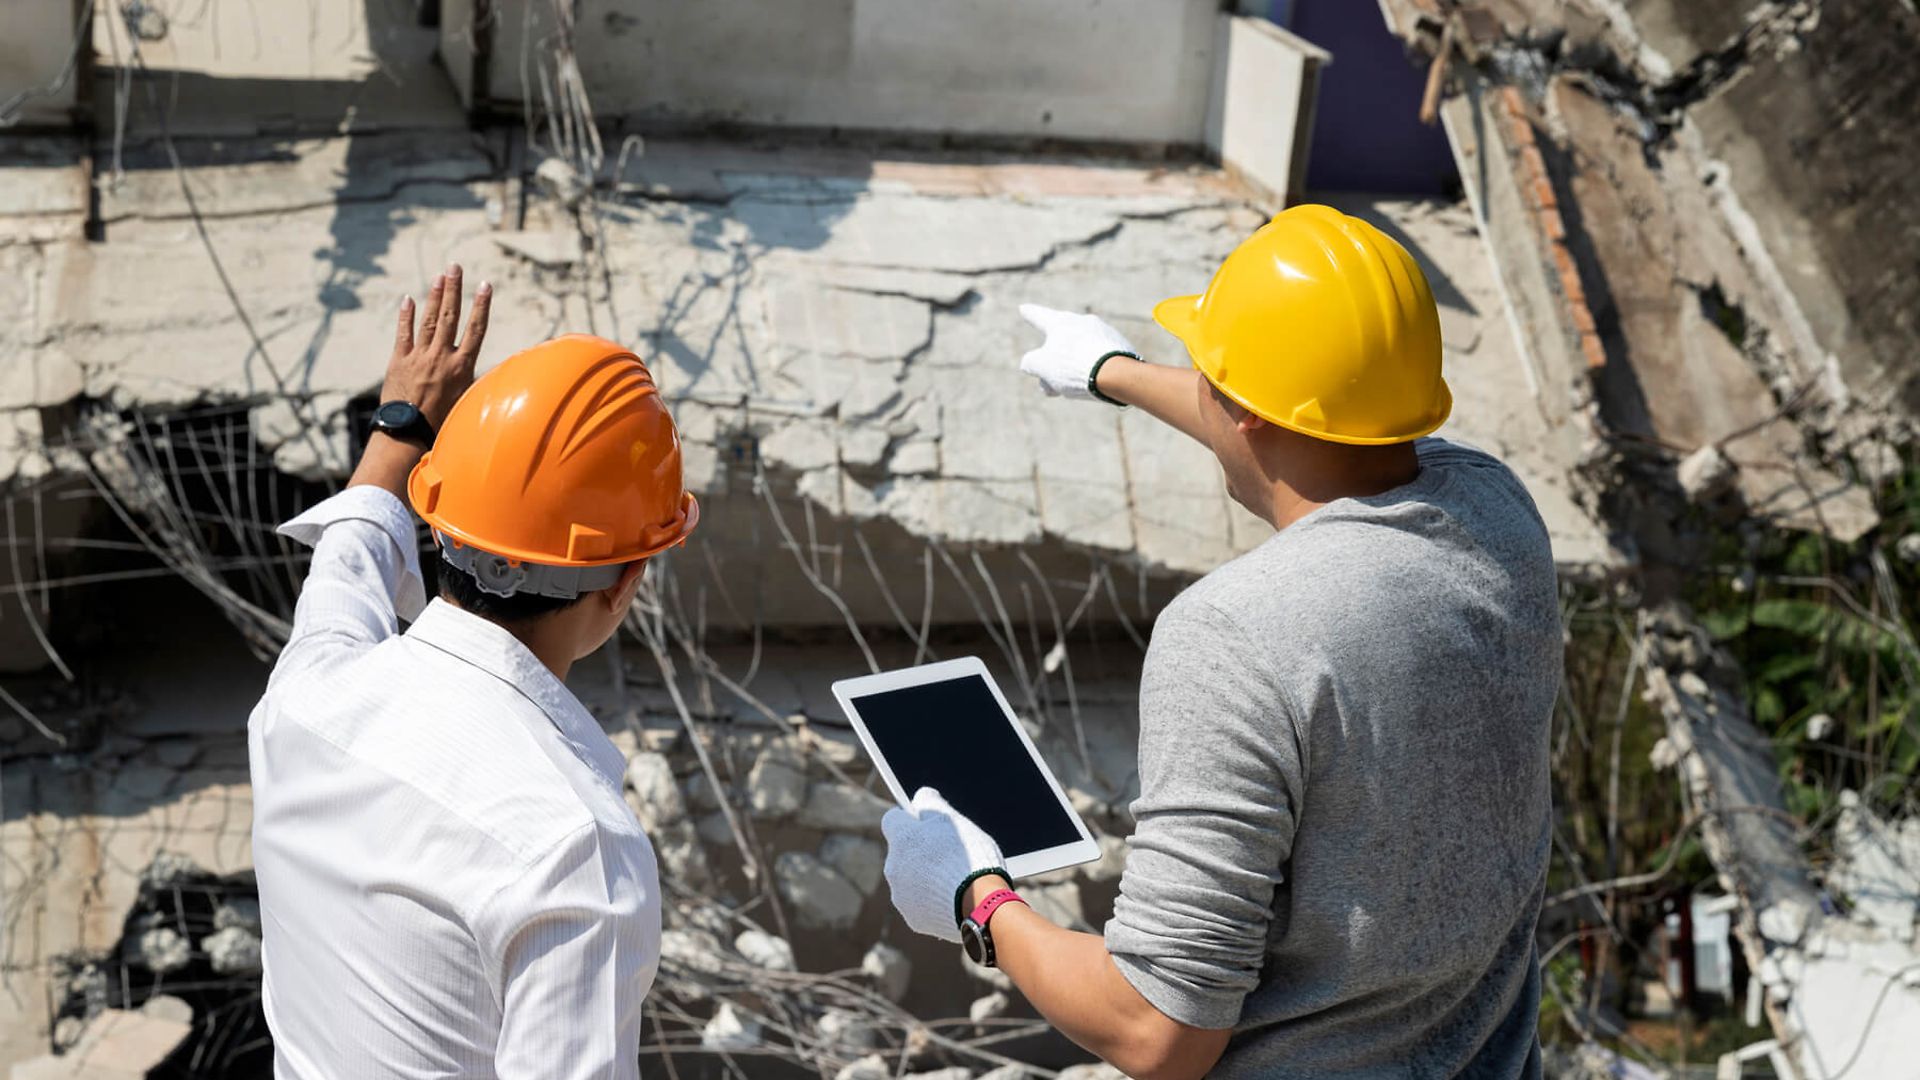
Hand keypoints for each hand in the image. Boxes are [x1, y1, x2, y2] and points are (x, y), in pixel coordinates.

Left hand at [383, 264, 492, 430]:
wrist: (408, 433)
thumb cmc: (442, 426)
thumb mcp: (466, 403)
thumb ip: (474, 384)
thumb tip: (494, 378)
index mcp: (462, 367)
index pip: (475, 329)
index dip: (481, 306)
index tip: (485, 285)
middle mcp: (442, 357)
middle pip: (450, 316)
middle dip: (454, 289)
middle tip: (455, 267)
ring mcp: (419, 357)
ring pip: (428, 320)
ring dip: (434, 296)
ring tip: (440, 276)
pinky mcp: (399, 361)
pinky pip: (403, 333)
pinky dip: (405, 316)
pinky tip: (408, 299)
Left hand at [881, 788, 1006, 943]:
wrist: (981, 905)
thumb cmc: (970, 857)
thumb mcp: (954, 821)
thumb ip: (932, 804)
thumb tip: (921, 796)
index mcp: (902, 839)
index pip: (893, 819)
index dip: (910, 819)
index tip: (925, 823)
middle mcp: (894, 867)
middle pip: (902, 852)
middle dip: (919, 851)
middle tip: (948, 853)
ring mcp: (901, 896)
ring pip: (909, 879)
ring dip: (925, 876)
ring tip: (954, 878)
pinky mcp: (913, 918)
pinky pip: (919, 903)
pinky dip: (932, 899)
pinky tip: (954, 897)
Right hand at [1017, 303, 1137, 401]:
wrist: (1116, 374)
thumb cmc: (1073, 367)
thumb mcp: (1041, 367)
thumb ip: (1031, 363)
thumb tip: (1031, 363)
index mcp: (1060, 322)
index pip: (1039, 316)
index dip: (1029, 315)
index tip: (1023, 309)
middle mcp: (1082, 322)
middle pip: (1061, 341)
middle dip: (1054, 360)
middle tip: (1050, 381)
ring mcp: (1103, 332)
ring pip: (1080, 352)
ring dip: (1072, 369)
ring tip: (1071, 389)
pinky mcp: (1120, 346)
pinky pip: (1099, 357)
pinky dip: (1092, 369)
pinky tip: (1093, 385)